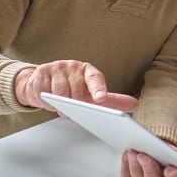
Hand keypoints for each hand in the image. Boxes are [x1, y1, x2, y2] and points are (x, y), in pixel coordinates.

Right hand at [15, 60, 138, 112]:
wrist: (43, 84)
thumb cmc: (72, 90)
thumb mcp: (92, 95)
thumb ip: (112, 101)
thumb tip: (134, 104)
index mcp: (88, 71)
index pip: (95, 78)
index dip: (98, 89)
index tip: (100, 99)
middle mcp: (73, 66)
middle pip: (76, 91)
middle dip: (75, 105)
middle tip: (74, 109)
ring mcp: (56, 67)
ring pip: (60, 93)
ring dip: (61, 105)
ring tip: (62, 106)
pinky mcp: (41, 73)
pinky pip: (44, 92)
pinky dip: (47, 101)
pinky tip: (49, 100)